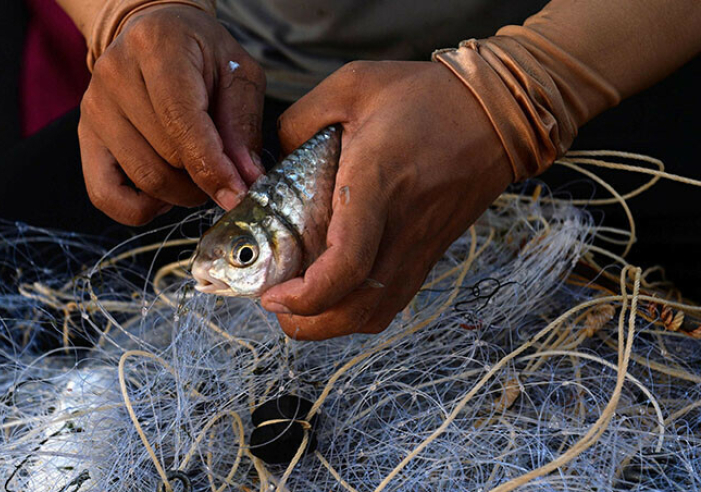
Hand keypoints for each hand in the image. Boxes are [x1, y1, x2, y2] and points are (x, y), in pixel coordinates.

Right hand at [79, 5, 265, 225]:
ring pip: (144, 180)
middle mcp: (115, 75)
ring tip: (197, 175)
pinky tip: (162, 194)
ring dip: (180, 193)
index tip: (237, 193)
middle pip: (166, 158)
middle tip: (223, 172)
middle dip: (203, 179)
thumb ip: (243, 125)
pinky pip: (105, 196)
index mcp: (156, 47)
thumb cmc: (201, 55)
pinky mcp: (86, 136)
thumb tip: (246, 179)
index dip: (212, 166)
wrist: (157, 36)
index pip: (181, 122)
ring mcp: (95, 108)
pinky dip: (141, 208)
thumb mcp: (237, 74)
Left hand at [260, 61, 513, 339]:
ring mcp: (419, 247)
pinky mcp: (428, 254)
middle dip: (308, 323)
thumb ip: (298, 120)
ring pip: (374, 315)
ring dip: (329, 324)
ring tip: (298, 304)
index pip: (347, 263)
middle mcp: (400, 227)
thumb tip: (267, 160)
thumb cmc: (425, 97)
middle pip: (356, 309)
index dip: (306, 294)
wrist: (496, 112)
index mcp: (377, 184)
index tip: (273, 293)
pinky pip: (390, 303)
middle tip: (275, 304)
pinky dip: (355, 313)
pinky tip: (333, 293)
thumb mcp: (350, 86)